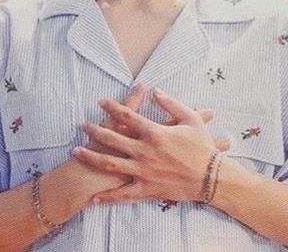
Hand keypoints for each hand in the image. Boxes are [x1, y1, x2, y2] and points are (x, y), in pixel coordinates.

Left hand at [73, 88, 228, 204]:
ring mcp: (143, 171)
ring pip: (111, 164)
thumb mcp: (191, 119)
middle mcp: (144, 151)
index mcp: (154, 133)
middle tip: (81, 125)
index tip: (100, 103)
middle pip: (112, 138)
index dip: (112, 107)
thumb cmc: (202, 147)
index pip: (127, 116)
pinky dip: (108, 196)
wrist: (211, 178)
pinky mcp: (146, 189)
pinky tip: (94, 197)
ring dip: (91, 157)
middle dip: (94, 130)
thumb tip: (155, 91)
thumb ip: (171, 103)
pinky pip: (124, 194)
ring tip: (75, 152)